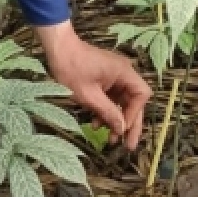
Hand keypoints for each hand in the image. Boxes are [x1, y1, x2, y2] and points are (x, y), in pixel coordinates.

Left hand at [36, 21, 150, 149]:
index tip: (122, 128)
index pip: (140, 95)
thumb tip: (122, 129)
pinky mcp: (105, 79)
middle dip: (129, 124)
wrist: (58, 50)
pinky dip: (106, 111)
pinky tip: (96, 123)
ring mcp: (114, 76)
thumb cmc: (71, 69)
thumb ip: (108, 113)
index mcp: (124, 72)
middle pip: (133, 101)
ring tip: (109, 139)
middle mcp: (123, 73)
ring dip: (115, 120)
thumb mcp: (89, 96)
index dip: (134, 114)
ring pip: (122, 102)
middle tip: (128, 146)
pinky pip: (112, 98)